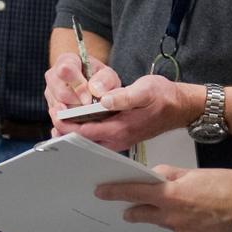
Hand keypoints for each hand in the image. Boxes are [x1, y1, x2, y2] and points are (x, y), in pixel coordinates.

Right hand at [45, 53, 118, 134]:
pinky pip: (56, 122)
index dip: (78, 87)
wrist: (95, 91)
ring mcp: (49, 94)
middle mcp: (53, 76)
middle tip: (90, 109)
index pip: (65, 70)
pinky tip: (79, 126)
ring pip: (57, 110)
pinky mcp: (50, 110)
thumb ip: (105, 80)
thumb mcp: (108, 76)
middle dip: (77, 105)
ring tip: (86, 115)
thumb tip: (95, 89)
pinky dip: (69, 126)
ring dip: (74, 116)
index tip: (89, 100)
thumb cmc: (100, 81)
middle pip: (60, 94)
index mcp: (67, 61)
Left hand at [58, 74, 199, 151]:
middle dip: (66, 131)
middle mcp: (118, 139)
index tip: (55, 114)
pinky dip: (84, 132)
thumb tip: (104, 100)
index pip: (87, 132)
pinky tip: (76, 122)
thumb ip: (124, 96)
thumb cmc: (164, 96)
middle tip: (52, 116)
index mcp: (121, 129)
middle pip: (84, 140)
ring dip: (74, 132)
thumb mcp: (145, 89)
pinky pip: (97, 138)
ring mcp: (120, 139)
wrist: (180, 107)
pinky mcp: (121, 136)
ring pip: (90, 141)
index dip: (68, 124)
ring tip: (59, 120)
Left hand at [97, 166, 231, 231]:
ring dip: (163, 215)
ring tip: (175, 206)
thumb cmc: (227, 185)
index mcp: (171, 194)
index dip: (116, 191)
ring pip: (163, 222)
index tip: (101, 191)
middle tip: (126, 207)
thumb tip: (155, 177)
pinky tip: (196, 215)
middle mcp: (172, 217)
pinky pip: (180, 231)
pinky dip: (182, 223)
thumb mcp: (195, 172)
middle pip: (143, 213)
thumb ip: (171, 175)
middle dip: (134, 210)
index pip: (135, 192)